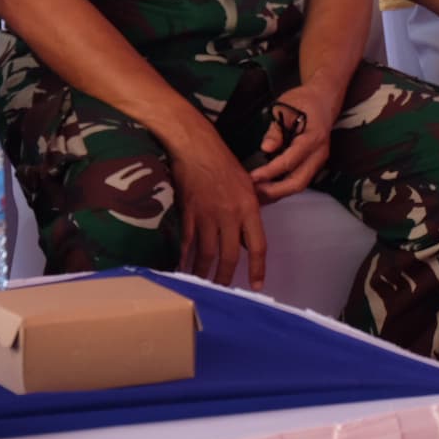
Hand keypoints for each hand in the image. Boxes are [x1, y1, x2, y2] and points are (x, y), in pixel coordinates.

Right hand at [170, 128, 267, 290]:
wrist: (196, 147)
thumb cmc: (223, 162)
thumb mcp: (246, 186)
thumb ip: (248, 214)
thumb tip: (245, 241)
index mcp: (249, 207)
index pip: (257, 245)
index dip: (257, 268)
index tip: (255, 286)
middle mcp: (230, 214)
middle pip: (229, 256)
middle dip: (224, 277)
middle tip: (220, 291)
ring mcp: (207, 214)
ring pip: (206, 253)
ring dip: (203, 272)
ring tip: (201, 284)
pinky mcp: (188, 212)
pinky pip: (186, 242)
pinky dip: (183, 257)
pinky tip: (181, 267)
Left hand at [248, 85, 341, 203]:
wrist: (323, 99)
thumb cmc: (303, 101)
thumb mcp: (285, 107)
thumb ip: (276, 129)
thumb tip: (266, 148)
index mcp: (313, 138)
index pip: (290, 161)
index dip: (270, 172)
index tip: (252, 177)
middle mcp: (319, 154)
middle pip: (298, 182)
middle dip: (275, 191)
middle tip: (253, 193)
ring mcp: (318, 161)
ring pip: (299, 184)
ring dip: (278, 193)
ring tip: (256, 195)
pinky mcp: (313, 164)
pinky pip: (299, 180)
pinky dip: (283, 187)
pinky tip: (266, 188)